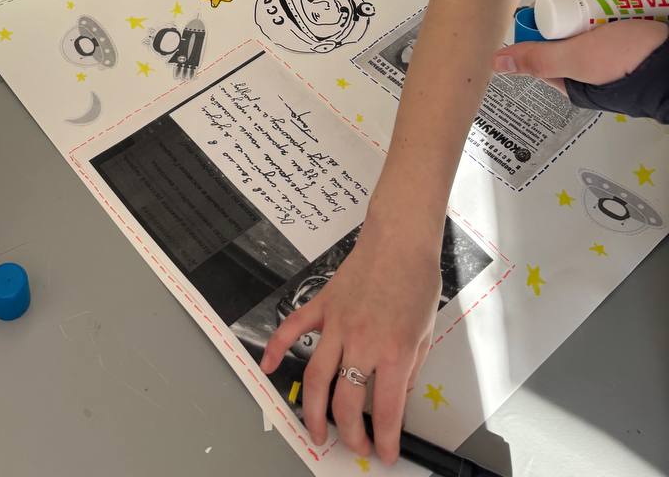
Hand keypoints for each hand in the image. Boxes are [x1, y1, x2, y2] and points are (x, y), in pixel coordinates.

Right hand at [261, 219, 440, 462]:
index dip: (386, 441)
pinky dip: (277, 349)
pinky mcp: (322, 305)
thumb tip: (396, 394)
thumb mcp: (425, 332)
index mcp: (394, 351)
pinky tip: (269, 369)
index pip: (387, 411)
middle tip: (353, 447)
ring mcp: (337, 323)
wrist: (400, 239)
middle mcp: (362, 342)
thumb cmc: (417, 280)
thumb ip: (409, 367)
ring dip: (312, 411)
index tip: (384, 455)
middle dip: (348, 435)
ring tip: (314, 432)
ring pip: (316, 378)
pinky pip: (293, 329)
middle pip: (346, 403)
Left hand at [494, 0, 665, 91]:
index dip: (549, 17)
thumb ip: (537, 59)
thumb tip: (496, 63)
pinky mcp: (639, 18)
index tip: (557, 3)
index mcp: (575, 69)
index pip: (548, 39)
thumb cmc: (631, 63)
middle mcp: (595, 52)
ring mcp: (618, 35)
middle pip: (574, 12)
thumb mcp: (577, 60)